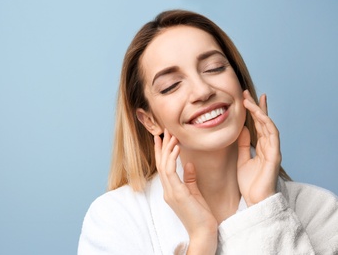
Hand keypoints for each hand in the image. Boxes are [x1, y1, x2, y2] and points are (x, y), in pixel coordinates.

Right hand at [154, 129, 216, 253]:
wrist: (204, 233)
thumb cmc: (201, 216)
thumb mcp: (195, 194)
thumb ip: (190, 179)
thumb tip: (188, 164)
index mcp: (171, 190)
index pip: (163, 167)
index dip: (161, 151)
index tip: (162, 138)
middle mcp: (167, 190)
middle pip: (161, 163)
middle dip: (162, 146)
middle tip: (164, 130)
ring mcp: (170, 192)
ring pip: (164, 165)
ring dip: (166, 148)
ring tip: (170, 134)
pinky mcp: (177, 194)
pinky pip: (171, 171)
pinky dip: (172, 157)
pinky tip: (176, 147)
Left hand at [237, 90, 280, 205]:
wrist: (255, 200)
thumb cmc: (250, 183)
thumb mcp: (242, 159)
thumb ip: (243, 145)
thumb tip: (242, 129)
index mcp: (261, 147)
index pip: (258, 125)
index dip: (253, 111)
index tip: (246, 99)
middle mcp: (269, 146)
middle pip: (264, 122)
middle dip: (256, 106)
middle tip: (246, 93)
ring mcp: (273, 150)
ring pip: (268, 126)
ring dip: (260, 112)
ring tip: (249, 101)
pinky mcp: (275, 155)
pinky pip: (272, 136)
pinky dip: (266, 124)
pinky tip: (259, 115)